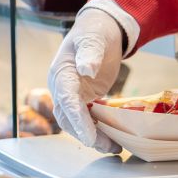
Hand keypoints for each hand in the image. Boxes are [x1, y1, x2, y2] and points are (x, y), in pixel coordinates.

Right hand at [48, 9, 122, 152]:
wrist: (99, 30)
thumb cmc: (94, 32)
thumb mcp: (93, 38)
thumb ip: (90, 52)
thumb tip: (88, 69)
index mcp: (62, 73)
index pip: (66, 99)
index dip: (77, 119)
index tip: (89, 136)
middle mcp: (63, 88)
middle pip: (69, 117)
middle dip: (87, 134)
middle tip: (108, 146)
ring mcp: (74, 95)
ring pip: (78, 122)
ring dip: (94, 136)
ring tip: (115, 147)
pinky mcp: (85, 99)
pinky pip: (89, 119)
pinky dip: (100, 130)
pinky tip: (115, 138)